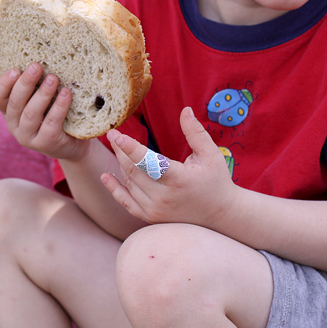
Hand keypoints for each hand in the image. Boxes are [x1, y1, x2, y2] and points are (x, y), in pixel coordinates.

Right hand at [0, 63, 89, 162]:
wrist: (72, 144)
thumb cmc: (54, 115)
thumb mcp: (41, 100)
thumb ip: (35, 85)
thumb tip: (38, 58)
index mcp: (9, 112)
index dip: (4, 83)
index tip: (15, 69)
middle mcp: (14, 125)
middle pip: (14, 103)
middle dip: (25, 83)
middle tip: (36, 66)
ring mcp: (28, 137)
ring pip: (31, 113)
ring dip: (42, 93)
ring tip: (53, 78)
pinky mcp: (45, 143)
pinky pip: (50, 123)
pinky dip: (59, 107)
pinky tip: (66, 94)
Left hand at [101, 107, 237, 224]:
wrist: (221, 214)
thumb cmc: (216, 180)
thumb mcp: (211, 154)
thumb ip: (195, 132)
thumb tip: (185, 110)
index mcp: (179, 180)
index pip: (150, 163)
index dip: (132, 149)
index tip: (117, 136)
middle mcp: (164, 197)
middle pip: (134, 170)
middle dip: (121, 150)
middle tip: (112, 134)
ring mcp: (156, 209)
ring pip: (129, 183)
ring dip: (120, 163)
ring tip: (115, 146)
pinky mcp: (151, 217)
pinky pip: (127, 203)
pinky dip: (115, 190)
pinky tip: (105, 176)